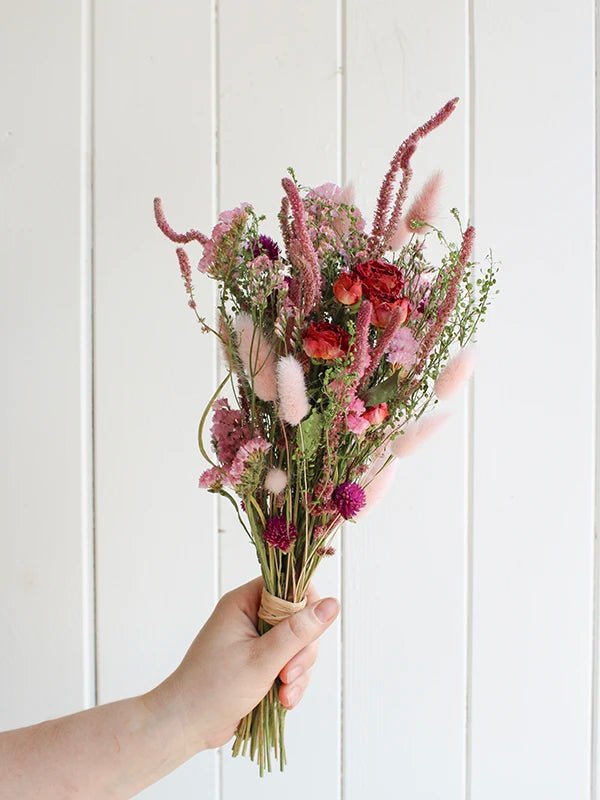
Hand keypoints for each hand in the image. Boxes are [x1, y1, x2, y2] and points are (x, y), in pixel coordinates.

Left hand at [148, 578, 339, 750]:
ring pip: (297, 645)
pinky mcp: (259, 663)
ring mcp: (255, 640)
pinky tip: (283, 702)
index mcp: (244, 602)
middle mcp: (250, 616)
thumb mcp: (262, 659)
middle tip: (289, 675)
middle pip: (298, 619)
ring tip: (285, 696)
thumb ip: (298, 632)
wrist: (185, 725)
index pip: (289, 586)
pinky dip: (291, 683)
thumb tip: (332, 604)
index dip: (306, 606)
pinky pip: (288, 664)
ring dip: (297, 672)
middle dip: (302, 651)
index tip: (309, 634)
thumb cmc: (214, 688)